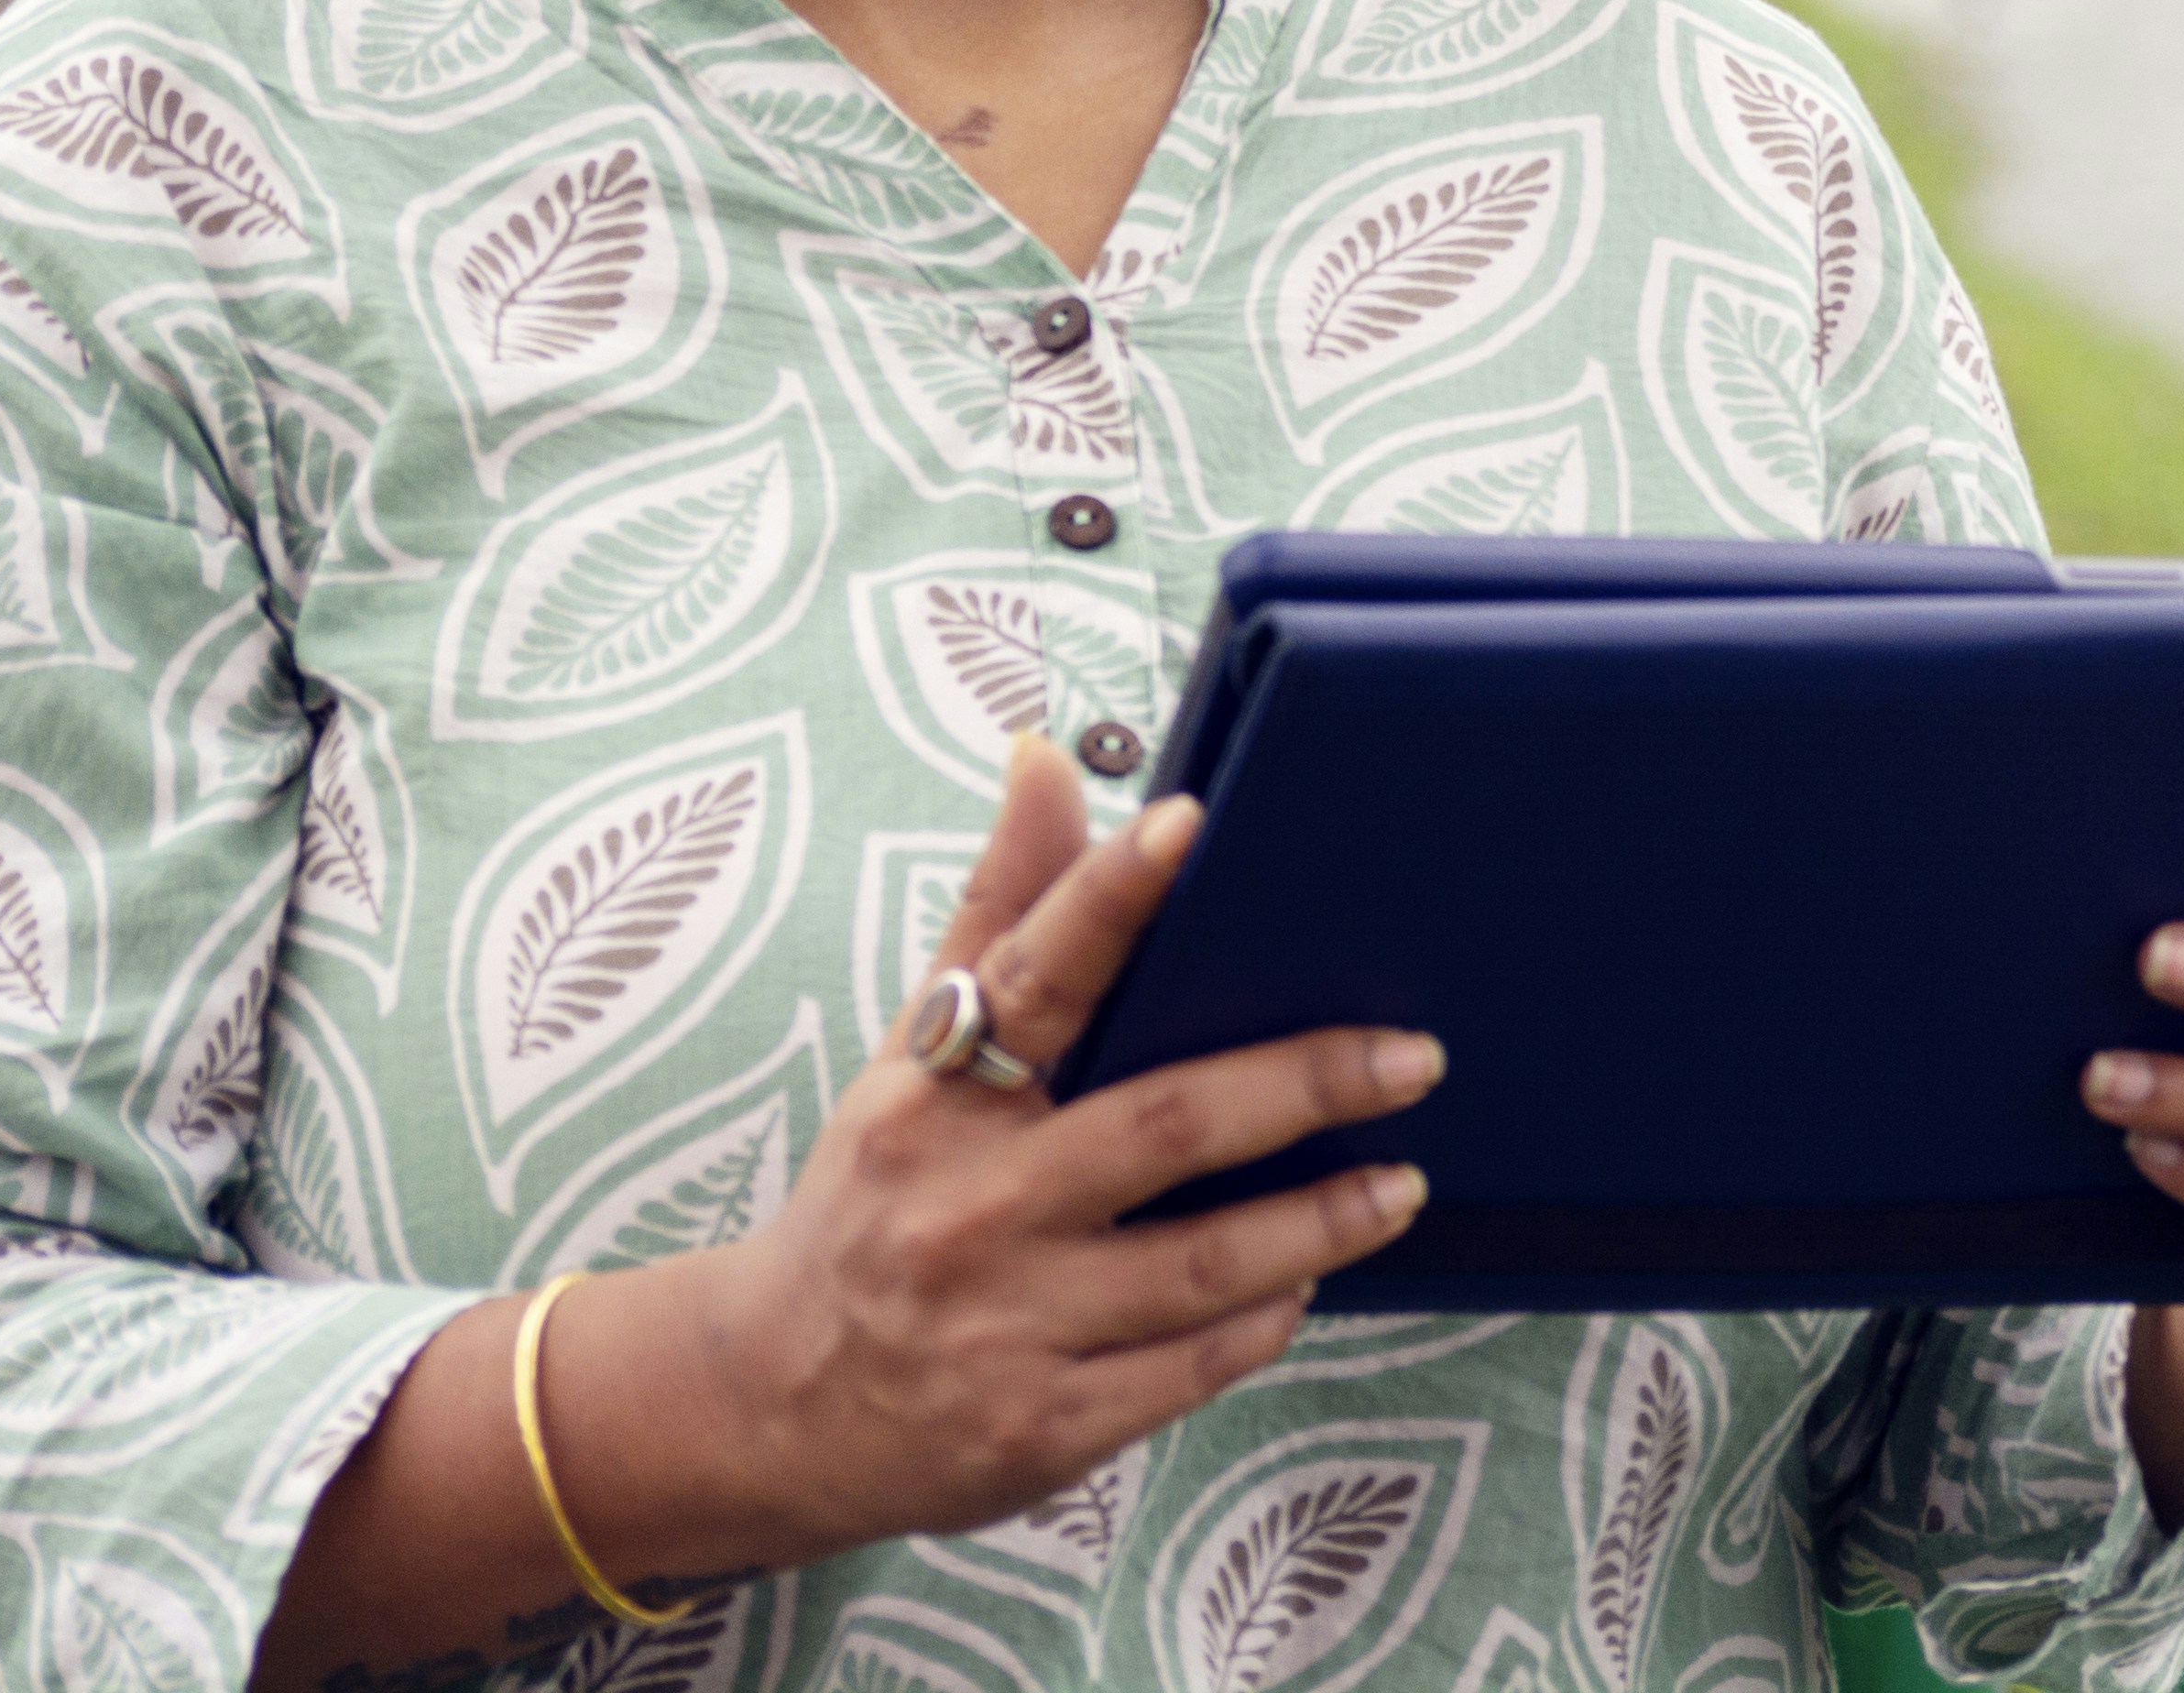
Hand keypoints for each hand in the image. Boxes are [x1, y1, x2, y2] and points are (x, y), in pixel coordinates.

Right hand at [616, 737, 1443, 1565]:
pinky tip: (1304, 1285)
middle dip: (1304, 1082)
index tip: (1190, 822)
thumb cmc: (876, 1199)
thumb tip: (1047, 756)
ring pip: (1203, 1265)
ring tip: (1401, 1183)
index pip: (1031, 974)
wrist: (770, 1405)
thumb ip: (999, 914)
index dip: (1108, 894)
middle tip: (1413, 1055)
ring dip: (1319, 1221)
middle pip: (1164, 1123)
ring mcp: (1003, 1324)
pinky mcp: (1039, 1428)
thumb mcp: (908, 1060)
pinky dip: (1261, 1322)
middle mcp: (966, 1206)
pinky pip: (1187, 1368)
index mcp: (932, 1098)